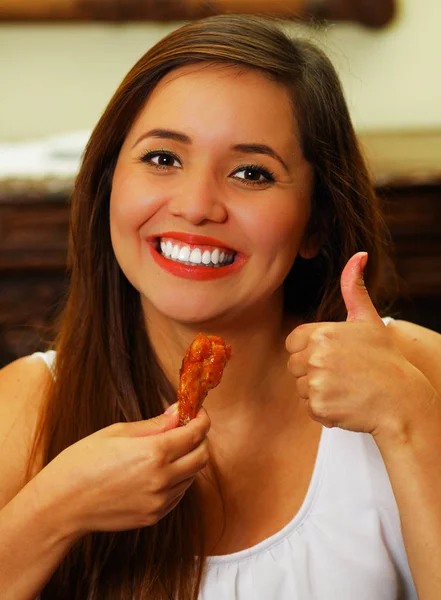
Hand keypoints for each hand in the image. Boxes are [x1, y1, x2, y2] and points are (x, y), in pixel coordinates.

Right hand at [35, 405, 209, 535]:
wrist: (62, 503)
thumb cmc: (83, 461)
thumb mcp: (118, 432)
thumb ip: (155, 424)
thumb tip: (179, 412)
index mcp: (154, 453)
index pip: (196, 433)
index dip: (201, 419)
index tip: (198, 412)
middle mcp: (162, 479)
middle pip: (201, 456)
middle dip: (200, 439)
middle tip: (186, 428)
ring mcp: (159, 501)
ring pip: (192, 476)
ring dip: (188, 459)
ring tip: (167, 449)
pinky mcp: (154, 516)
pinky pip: (178, 494)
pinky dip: (178, 479)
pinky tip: (159, 470)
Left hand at [285, 252, 436, 441]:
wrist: (402, 400)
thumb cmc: (385, 359)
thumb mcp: (368, 320)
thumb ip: (354, 288)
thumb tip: (359, 254)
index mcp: (321, 333)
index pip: (293, 342)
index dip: (309, 350)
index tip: (333, 356)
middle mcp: (315, 356)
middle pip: (294, 365)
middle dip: (313, 371)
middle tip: (343, 374)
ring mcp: (316, 382)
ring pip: (300, 387)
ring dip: (318, 391)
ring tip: (345, 388)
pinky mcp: (319, 406)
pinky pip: (307, 408)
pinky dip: (323, 410)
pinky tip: (345, 403)